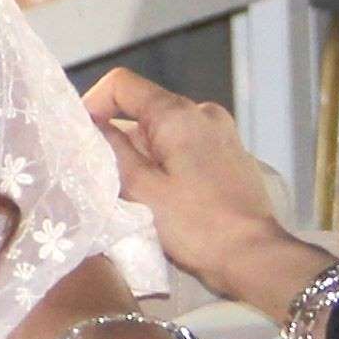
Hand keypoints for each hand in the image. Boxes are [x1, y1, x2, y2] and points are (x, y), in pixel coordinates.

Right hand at [80, 67, 313, 303]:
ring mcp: (222, 131)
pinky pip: (188, 143)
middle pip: (145, 107)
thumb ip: (113, 150)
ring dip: (145, 151)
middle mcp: (203, 112)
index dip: (94, 103)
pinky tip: (167, 193)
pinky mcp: (232, 153)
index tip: (84, 137)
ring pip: (166, 128)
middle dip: (120, 135)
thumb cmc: (195, 225)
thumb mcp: (141, 190)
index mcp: (178, 114)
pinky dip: (169, 158)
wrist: (254, 255)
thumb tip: (94, 125)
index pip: (122, 84)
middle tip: (107, 174)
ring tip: (136, 190)